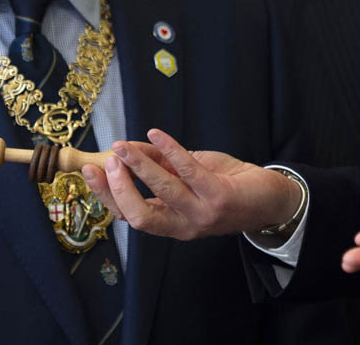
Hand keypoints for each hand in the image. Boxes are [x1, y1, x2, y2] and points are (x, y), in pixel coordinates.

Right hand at [80, 129, 301, 239]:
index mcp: (170, 222)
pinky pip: (188, 171)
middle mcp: (182, 225)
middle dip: (117, 188)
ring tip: (124, 147)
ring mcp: (200, 213)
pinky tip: (156, 134)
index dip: (106, 194)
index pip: (128, 214)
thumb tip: (127, 149)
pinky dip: (170, 150)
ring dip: (139, 167)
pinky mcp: (218, 197)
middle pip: (138, 215)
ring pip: (161, 193)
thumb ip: (160, 166)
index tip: (88, 170)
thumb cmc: (227, 185)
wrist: (270, 198)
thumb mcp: (189, 176)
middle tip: (107, 161)